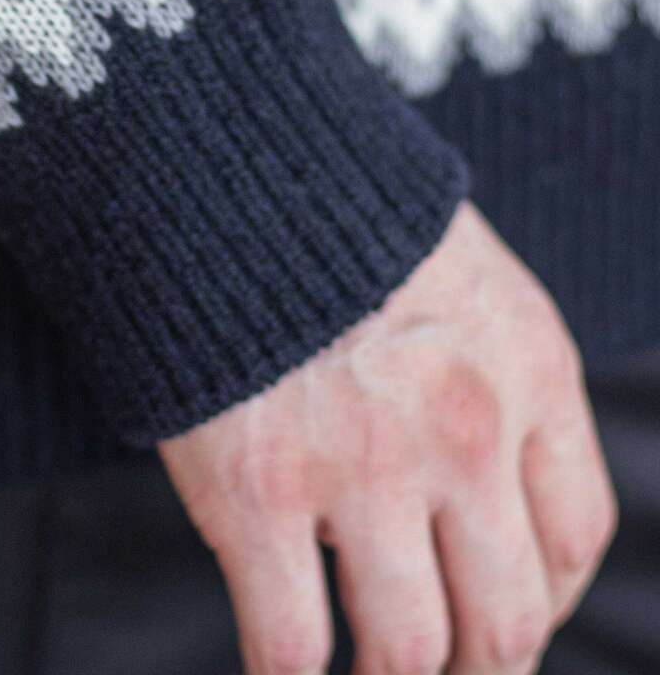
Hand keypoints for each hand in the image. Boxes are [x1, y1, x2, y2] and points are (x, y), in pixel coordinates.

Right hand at [159, 201, 617, 674]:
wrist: (216, 165)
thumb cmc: (324, 210)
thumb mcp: (451, 266)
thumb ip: (483, 365)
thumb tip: (468, 465)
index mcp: (522, 369)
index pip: (573, 537)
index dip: (541, 598)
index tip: (498, 614)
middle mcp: (461, 433)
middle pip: (503, 622)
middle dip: (472, 668)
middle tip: (435, 670)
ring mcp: (360, 469)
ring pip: (406, 651)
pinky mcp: (255, 490)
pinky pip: (290, 644)